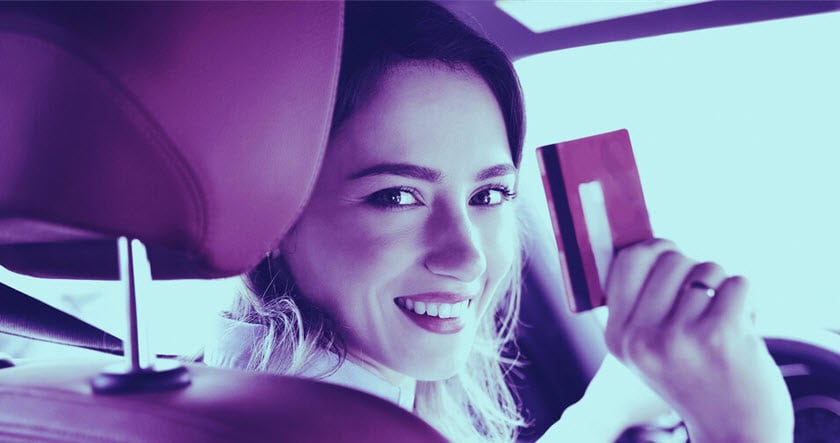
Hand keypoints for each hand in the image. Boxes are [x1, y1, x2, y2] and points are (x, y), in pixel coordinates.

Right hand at [604, 239, 792, 442]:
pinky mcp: (718, 336)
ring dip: (723, 291)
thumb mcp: (648, 349)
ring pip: (708, 269)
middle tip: (704, 307)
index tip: (673, 257)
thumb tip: (652, 245)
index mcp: (618, 336)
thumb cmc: (695, 380)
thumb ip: (641, 304)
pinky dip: (749, 302)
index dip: (656, 249)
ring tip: (722, 326)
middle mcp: (641, 337)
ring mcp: (677, 337)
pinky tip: (744, 332)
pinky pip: (738, 283)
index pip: (629, 260)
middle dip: (695, 272)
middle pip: (671, 258)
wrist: (733, 433)